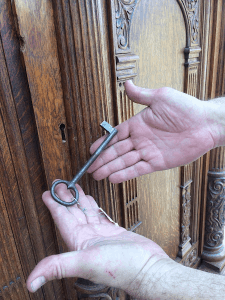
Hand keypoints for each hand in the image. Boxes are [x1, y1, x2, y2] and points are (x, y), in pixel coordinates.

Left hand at [26, 183, 168, 296]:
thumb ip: (59, 266)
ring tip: (74, 188)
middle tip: (60, 184)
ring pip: (86, 212)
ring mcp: (101, 235)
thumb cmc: (122, 268)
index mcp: (79, 243)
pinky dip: (93, 206)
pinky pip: (99, 215)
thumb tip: (32, 282)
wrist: (148, 268)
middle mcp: (88, 238)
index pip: (62, 220)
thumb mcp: (86, 262)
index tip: (47, 193)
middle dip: (66, 198)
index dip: (54, 206)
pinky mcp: (113, 232)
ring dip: (79, 200)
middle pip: (73, 213)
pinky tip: (91, 200)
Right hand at [87, 81, 214, 182]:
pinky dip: (125, 174)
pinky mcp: (157, 162)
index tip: (91, 150)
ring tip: (97, 175)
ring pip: (124, 162)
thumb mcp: (161, 97)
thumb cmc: (186, 108)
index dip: (103, 143)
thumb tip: (127, 84)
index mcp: (138, 124)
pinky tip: (114, 178)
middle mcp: (141, 139)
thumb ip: (141, 95)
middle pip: (116, 151)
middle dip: (102, 160)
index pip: (115, 135)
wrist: (205, 124)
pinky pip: (138, 169)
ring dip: (110, 169)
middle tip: (90, 167)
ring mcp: (148, 151)